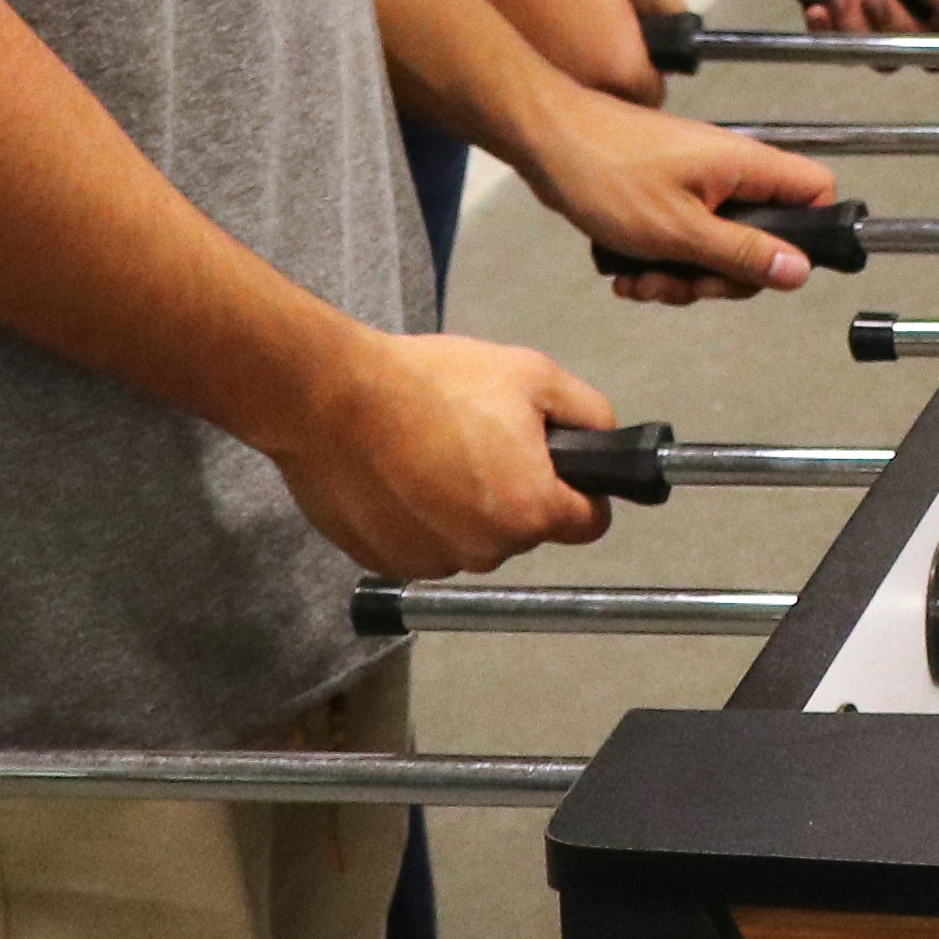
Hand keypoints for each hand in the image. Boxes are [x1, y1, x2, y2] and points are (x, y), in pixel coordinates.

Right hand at [270, 330, 613, 574]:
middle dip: (517, 490)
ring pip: (473, 539)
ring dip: (465, 506)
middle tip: (485, 439)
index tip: (565, 470)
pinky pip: (425, 545)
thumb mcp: (533, 376)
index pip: (589, 524)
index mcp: (531, 511)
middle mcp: (485, 551)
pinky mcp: (386, 562)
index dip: (583, 493)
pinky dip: (421, 518)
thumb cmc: (430, 384)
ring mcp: (431, 562)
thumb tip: (606, 440)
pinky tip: (402, 473)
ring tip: (436, 449)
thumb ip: (588, 413)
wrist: (332, 398)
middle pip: (526, 529)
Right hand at [474, 0, 679, 101]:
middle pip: (613, 105)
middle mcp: (580, 91)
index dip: (653, 72)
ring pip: (575, 100)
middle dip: (616, 79)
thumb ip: (664, 0)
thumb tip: (680, 26)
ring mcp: (540, 90)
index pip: (652, 97)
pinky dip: (546, 72)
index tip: (642, 48)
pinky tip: (540, 35)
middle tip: (606, 35)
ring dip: (580, 79)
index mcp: (617, 64)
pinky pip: (541, 89)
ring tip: (570, 29)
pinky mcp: (508, 82)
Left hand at [521, 89, 840, 304]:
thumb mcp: (678, 230)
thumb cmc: (605, 170)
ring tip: (642, 280)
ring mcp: (701, 183)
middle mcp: (732, 171)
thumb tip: (801, 270)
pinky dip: (660, 263)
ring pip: (719, 248)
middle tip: (687, 284)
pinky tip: (627, 271)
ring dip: (683, 277)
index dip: (808, 235)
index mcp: (747, 166)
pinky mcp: (672, 195)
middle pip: (764, 237)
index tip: (765, 268)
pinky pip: (685, 242)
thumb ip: (742, 253)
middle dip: (722, 276)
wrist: (547, 142)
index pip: (817, 192)